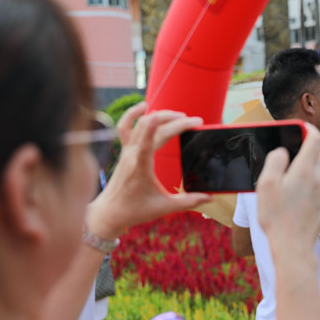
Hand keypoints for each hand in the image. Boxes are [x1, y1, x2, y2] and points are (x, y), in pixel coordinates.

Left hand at [86, 102, 212, 238]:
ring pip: (140, 122)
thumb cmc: (135, 210)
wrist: (110, 213)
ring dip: (160, 114)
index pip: (154, 137)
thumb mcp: (164, 207)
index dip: (173, 125)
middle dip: (175, 119)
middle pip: (151, 125)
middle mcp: (132, 154)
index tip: (191, 120)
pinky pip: (125, 126)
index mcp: (141, 165)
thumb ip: (188, 201)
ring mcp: (126, 150)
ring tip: (177, 115)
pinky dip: (133, 114)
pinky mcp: (124, 151)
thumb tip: (210, 198)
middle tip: (194, 121)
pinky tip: (144, 107)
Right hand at [256, 125, 319, 250]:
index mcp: (304, 170)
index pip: (315, 138)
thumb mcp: (266, 185)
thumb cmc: (275, 217)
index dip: (307, 129)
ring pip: (318, 174)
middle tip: (287, 163)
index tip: (300, 128)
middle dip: (303, 155)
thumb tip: (283, 151)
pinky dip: (311, 191)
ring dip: (306, 175)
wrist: (293, 248)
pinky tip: (297, 204)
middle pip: (316, 156)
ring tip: (289, 189)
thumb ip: (275, 161)